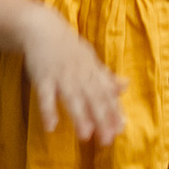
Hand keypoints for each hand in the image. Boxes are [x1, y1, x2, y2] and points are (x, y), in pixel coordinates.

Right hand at [26, 13, 125, 146]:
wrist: (43, 28)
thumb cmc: (69, 48)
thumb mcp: (90, 59)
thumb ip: (105, 76)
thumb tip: (126, 86)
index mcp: (93, 71)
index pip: (107, 94)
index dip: (114, 111)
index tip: (121, 129)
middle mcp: (80, 75)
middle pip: (94, 98)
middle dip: (102, 119)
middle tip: (108, 140)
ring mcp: (61, 76)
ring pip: (73, 98)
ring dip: (80, 116)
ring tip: (85, 136)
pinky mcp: (43, 77)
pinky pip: (45, 95)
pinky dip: (48, 110)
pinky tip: (51, 127)